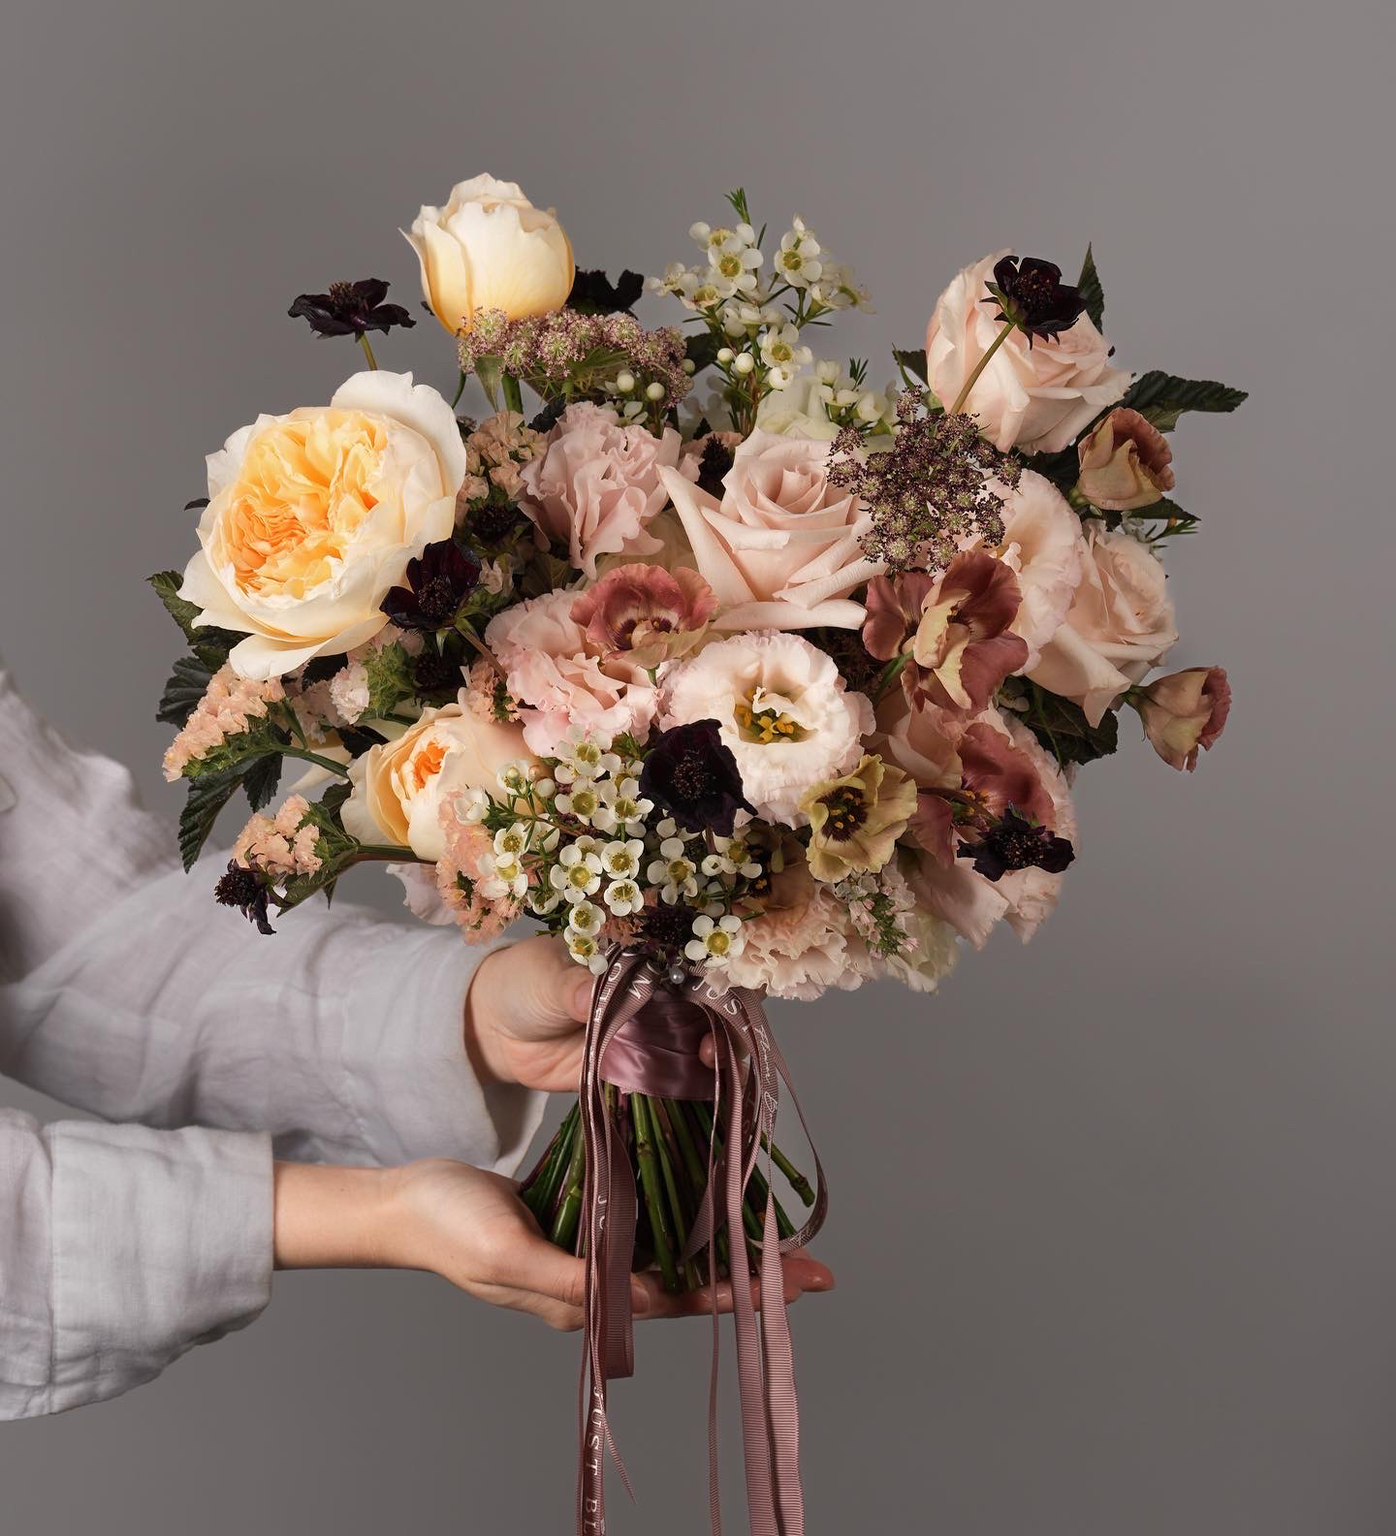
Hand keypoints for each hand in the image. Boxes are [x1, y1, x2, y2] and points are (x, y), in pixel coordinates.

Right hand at [274, 1158, 833, 1330]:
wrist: (403, 1202)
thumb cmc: (449, 1227)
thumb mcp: (508, 1251)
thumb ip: (574, 1277)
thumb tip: (642, 1294)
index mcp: (579, 1301)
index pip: (675, 1300)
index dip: (736, 1292)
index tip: (796, 1283)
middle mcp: (592, 1282)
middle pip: (684, 1281)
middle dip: (745, 1272)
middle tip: (810, 1265)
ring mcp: (585, 1251)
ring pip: (667, 1250)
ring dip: (718, 1241)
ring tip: (771, 1230)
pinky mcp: (576, 1219)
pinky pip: (638, 1219)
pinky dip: (678, 1208)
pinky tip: (705, 1190)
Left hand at [464, 935, 722, 1091]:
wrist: (492, 1027)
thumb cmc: (523, 981)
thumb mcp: (546, 977)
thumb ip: (572, 986)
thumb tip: (591, 993)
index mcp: (633, 958)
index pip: (682, 965)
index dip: (707, 979)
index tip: (718, 996)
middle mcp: (646, 994)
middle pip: (694, 1006)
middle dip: (714, 1021)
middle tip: (712, 1040)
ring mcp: (638, 1031)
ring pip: (683, 1042)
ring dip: (703, 1052)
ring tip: (709, 1060)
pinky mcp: (625, 1067)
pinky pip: (658, 1075)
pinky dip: (679, 1080)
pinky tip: (694, 1083)